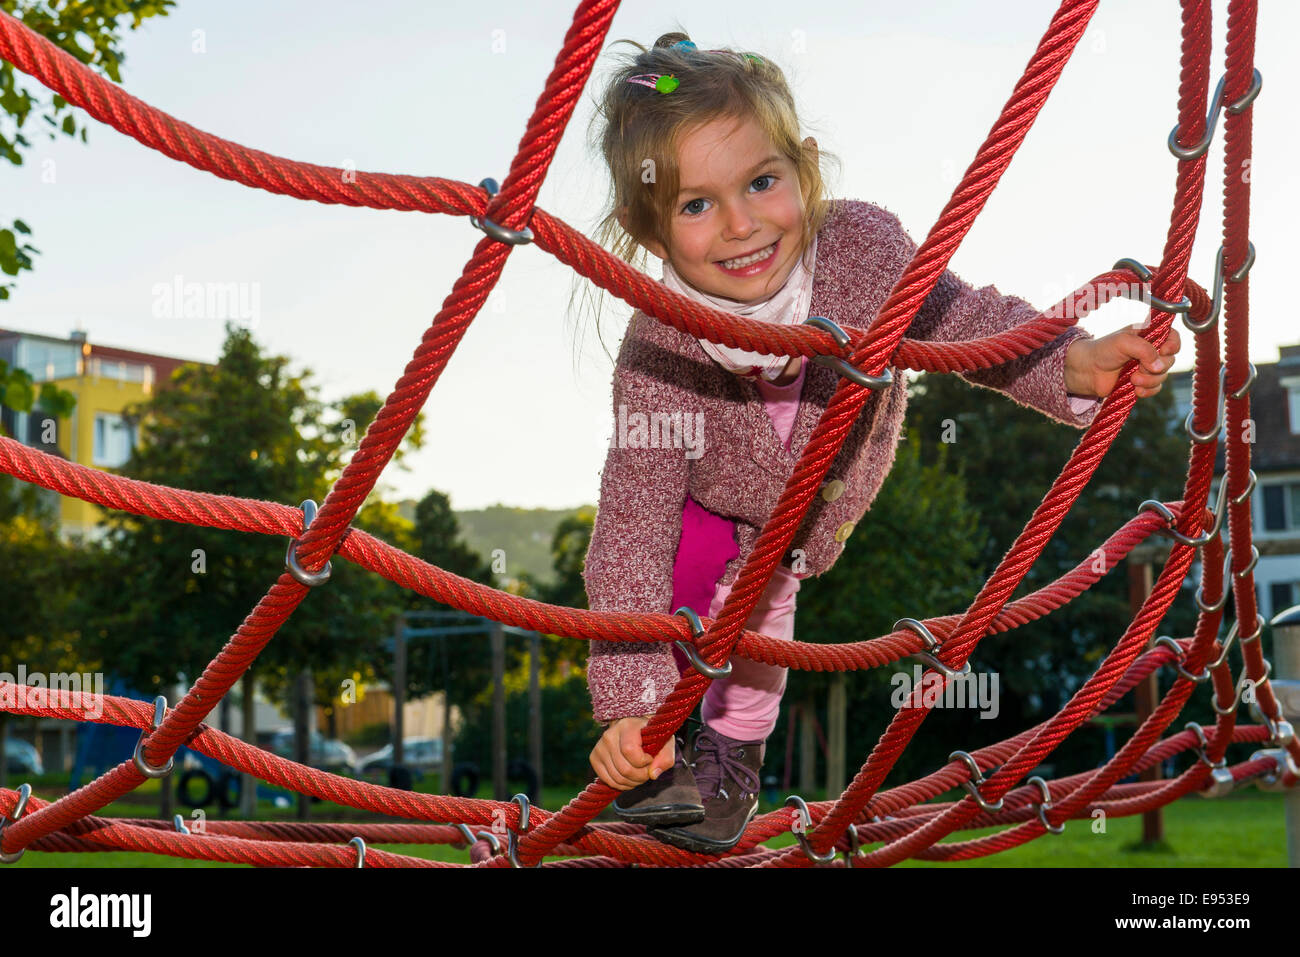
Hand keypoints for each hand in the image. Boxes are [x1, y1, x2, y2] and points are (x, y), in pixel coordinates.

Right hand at [589, 715, 675, 790]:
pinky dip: (621, 784)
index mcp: (627, 726)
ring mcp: (600, 747)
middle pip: (624, 769)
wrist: (634, 728)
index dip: (643, 762)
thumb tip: (653, 774)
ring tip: (640, 774)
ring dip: (632, 782)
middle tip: (647, 771)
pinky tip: (629, 777)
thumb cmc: (652, 735)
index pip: (630, 751)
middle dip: (641, 777)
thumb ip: (665, 758)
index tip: (650, 758)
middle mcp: (610, 735)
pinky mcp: (594, 757)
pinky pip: (608, 780)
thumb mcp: (665, 742)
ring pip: (616, 778)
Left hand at [1064, 325, 1181, 399]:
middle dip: (1157, 367)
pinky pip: (1155, 388)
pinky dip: (1148, 390)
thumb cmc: (1102, 351)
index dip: (1173, 345)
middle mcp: (1149, 350)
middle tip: (1138, 368)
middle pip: (1170, 360)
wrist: (1086, 371)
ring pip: (1163, 376)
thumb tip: (1159, 366)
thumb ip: (1145, 349)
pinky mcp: (1141, 382)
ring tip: (1133, 379)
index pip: (1173, 337)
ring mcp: (1145, 367)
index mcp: (1147, 335)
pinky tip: (1136, 390)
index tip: (1163, 351)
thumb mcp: (1124, 342)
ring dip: (1150, 380)